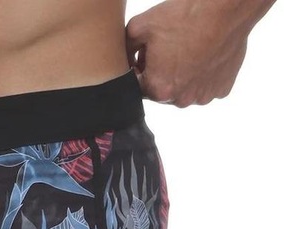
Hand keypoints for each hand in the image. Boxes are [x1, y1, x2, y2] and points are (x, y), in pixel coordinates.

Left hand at [126, 0, 249, 106]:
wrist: (227, 6)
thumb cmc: (184, 15)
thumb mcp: (139, 27)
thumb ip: (124, 50)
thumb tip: (122, 62)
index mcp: (158, 89)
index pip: (138, 86)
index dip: (140, 68)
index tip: (147, 52)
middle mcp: (181, 100)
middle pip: (161, 90)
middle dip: (160, 73)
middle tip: (168, 49)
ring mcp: (203, 96)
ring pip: (184, 91)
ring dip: (182, 77)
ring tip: (187, 51)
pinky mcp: (222, 89)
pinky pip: (205, 87)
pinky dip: (203, 76)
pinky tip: (204, 55)